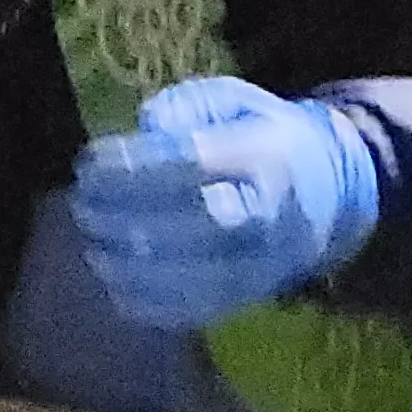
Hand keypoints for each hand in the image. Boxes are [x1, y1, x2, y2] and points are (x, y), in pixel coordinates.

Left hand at [69, 76, 380, 330]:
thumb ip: (183, 107)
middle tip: (82, 205)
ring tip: (92, 244)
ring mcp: (266, 261)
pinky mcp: (253, 295)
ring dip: (130, 265)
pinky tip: (114, 281)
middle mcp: (271, 213)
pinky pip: (199, 310)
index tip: (89, 164)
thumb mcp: (229, 101)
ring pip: (195, 276)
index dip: (132, 166)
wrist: (329, 192)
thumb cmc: (260, 138)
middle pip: (193, 222)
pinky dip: (149, 303)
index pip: (192, 163)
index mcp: (264, 156)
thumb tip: (144, 128)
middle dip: (125, 216)